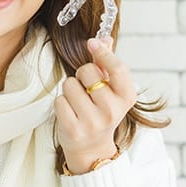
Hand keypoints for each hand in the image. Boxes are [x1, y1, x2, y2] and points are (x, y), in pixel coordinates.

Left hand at [54, 36, 136, 173]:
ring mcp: (92, 122)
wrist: (92, 148)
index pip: (118, 69)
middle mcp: (112, 111)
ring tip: (78, 102)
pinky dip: (61, 103)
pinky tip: (70, 112)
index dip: (103, 53)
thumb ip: (107, 64)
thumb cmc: (101, 112)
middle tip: (86, 89)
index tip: (92, 43)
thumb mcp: (111, 91)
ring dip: (69, 90)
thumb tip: (105, 38)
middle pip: (87, 72)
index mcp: (126, 98)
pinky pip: (59, 100)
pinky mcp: (73, 129)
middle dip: (81, 75)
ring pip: (69, 85)